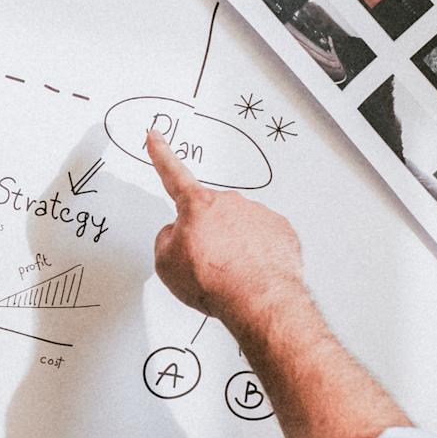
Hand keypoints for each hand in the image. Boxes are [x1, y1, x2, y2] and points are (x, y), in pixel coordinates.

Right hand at [145, 130, 308, 334]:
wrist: (257, 299)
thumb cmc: (214, 282)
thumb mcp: (166, 263)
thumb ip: (166, 239)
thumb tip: (178, 235)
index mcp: (197, 206)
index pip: (172, 173)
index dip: (160, 154)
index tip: (155, 137)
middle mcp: (230, 203)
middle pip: (209, 215)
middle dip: (206, 235)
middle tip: (206, 264)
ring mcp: (258, 215)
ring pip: (238, 227)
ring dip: (233, 246)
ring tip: (231, 274)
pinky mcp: (281, 231)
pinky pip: (263, 238)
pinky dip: (257, 254)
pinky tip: (252, 273)